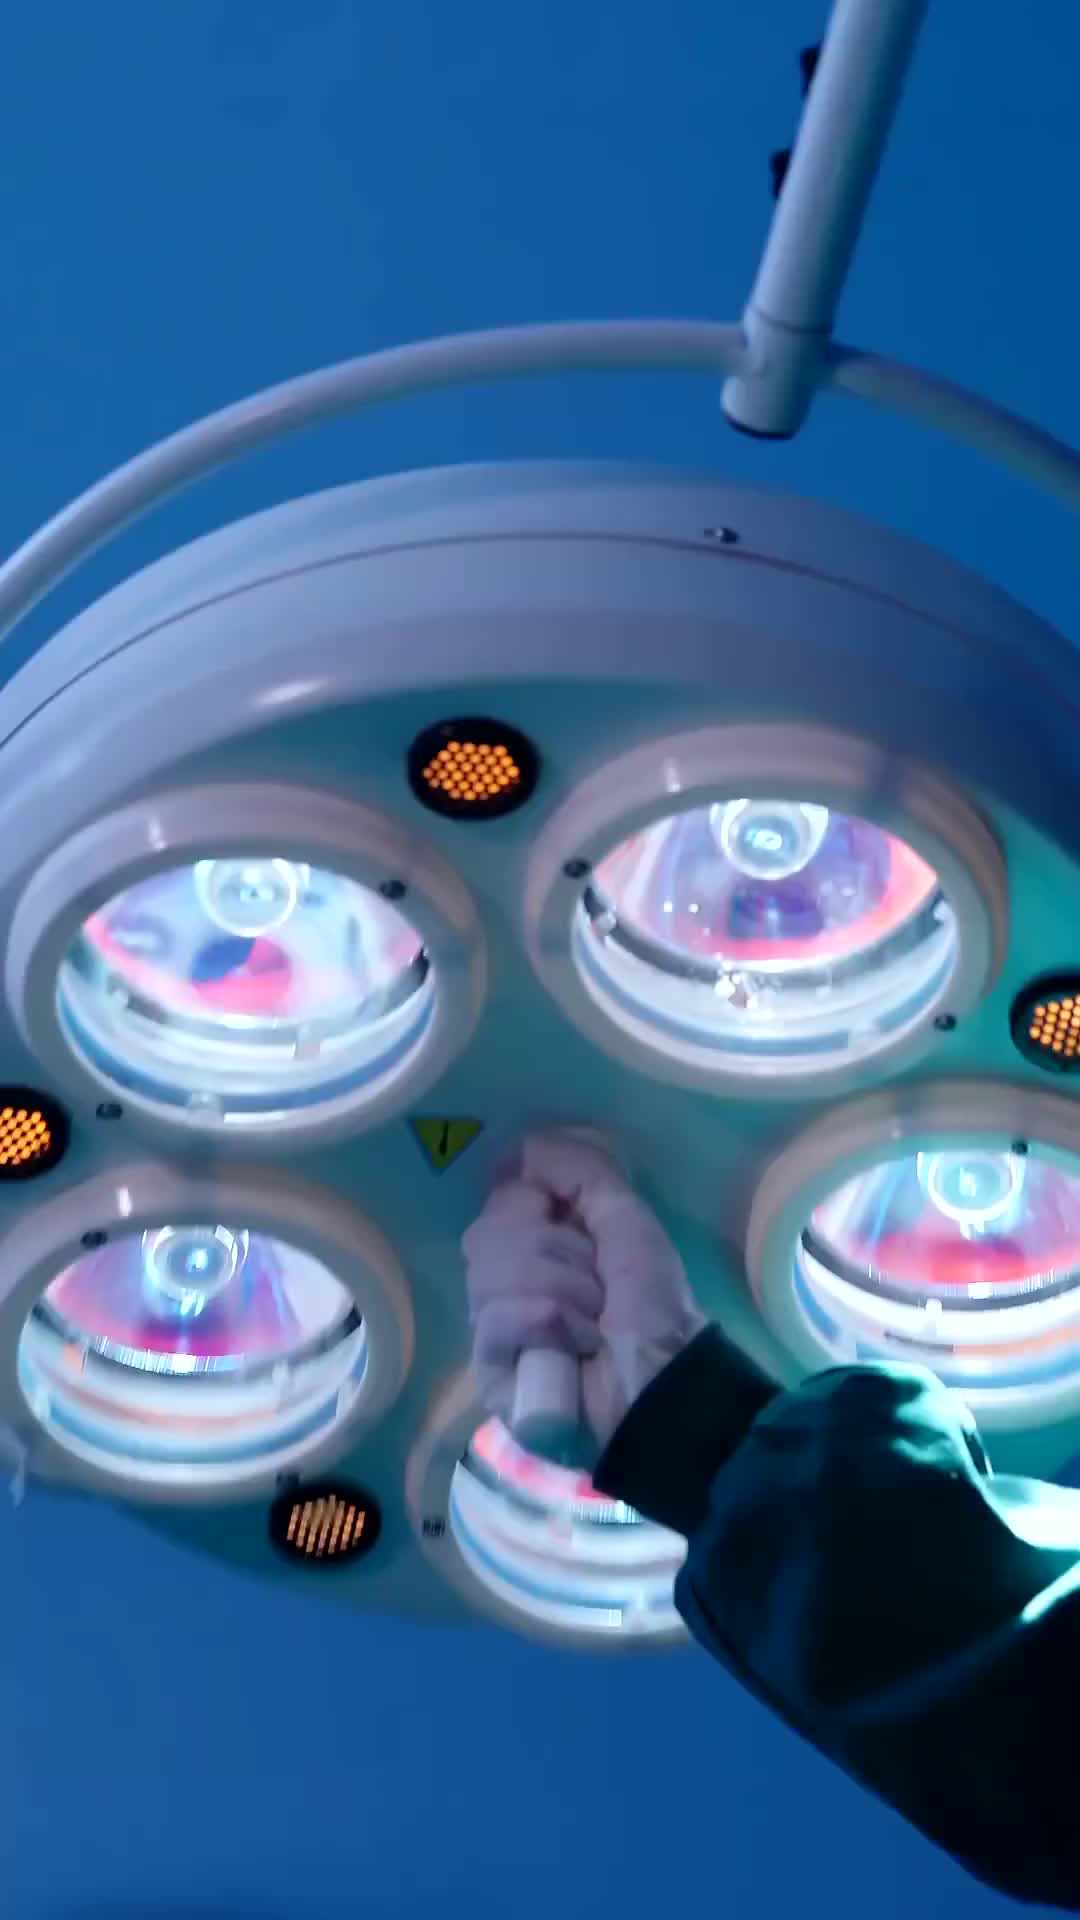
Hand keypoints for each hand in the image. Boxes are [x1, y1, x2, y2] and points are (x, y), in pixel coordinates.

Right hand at [463, 1134, 705, 1456]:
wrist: (664, 1380)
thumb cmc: (651, 1302)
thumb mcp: (625, 1217)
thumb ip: (577, 1171)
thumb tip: (519, 1148)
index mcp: (536, 1239)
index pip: (501, 1198)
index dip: (537, 1204)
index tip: (577, 1225)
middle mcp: (505, 1277)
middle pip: (489, 1231)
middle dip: (556, 1251)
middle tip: (596, 1282)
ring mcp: (492, 1323)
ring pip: (491, 1271)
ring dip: (561, 1288)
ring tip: (593, 1320)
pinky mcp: (486, 1367)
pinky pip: (495, 1315)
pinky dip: (546, 1323)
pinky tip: (574, 1346)